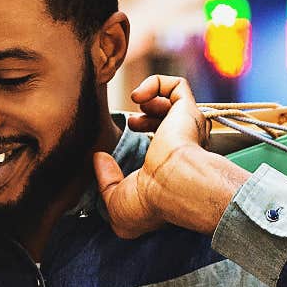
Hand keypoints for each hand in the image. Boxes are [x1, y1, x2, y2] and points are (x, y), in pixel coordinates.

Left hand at [94, 75, 249, 238]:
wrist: (173, 188)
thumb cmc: (149, 203)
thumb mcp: (117, 200)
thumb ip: (105, 180)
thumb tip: (98, 157)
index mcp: (174, 169)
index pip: (164, 147)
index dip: (142, 138)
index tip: (120, 144)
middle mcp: (186, 147)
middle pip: (171, 121)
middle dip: (147, 116)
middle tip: (131, 123)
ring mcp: (188, 127)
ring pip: (176, 101)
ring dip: (150, 99)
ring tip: (137, 105)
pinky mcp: (188, 110)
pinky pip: (178, 85)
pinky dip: (155, 83)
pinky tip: (138, 96)